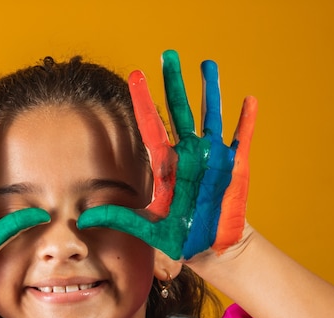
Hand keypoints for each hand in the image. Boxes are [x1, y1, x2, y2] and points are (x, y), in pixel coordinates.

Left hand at [77, 50, 256, 259]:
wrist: (210, 247)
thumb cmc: (178, 236)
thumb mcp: (147, 227)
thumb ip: (120, 218)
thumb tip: (84, 218)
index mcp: (165, 164)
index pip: (150, 126)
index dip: (142, 101)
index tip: (135, 75)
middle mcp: (187, 154)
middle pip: (179, 111)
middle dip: (173, 83)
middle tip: (168, 55)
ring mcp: (211, 157)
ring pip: (210, 115)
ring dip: (210, 91)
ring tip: (207, 64)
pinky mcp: (234, 166)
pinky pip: (241, 138)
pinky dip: (246, 121)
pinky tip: (248, 101)